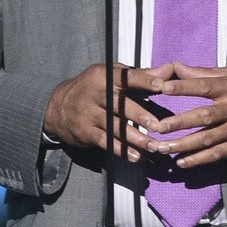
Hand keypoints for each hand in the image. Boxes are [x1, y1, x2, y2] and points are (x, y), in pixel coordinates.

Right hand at [43, 63, 170, 161]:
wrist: (57, 107)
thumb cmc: (94, 88)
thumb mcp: (111, 75)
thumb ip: (140, 75)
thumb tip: (168, 69)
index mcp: (104, 75)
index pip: (126, 77)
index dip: (144, 80)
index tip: (162, 86)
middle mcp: (95, 93)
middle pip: (119, 104)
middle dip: (140, 115)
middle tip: (159, 125)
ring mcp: (88, 113)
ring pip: (114, 126)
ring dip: (135, 138)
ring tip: (153, 146)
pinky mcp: (85, 131)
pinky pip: (105, 142)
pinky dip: (120, 150)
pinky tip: (135, 156)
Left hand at [147, 64, 226, 167]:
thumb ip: (205, 73)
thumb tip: (177, 68)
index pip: (204, 85)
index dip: (183, 87)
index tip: (162, 88)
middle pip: (203, 116)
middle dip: (177, 123)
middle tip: (155, 128)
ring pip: (207, 139)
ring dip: (183, 145)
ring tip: (161, 148)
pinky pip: (217, 154)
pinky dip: (198, 160)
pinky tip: (182, 162)